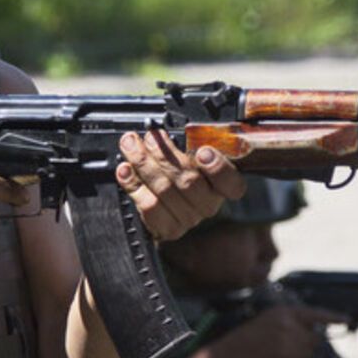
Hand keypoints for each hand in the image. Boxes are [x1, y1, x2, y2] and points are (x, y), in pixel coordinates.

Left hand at [114, 129, 244, 240]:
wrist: (169, 211)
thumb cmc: (181, 174)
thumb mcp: (190, 155)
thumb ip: (188, 144)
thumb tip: (165, 130)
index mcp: (222, 186)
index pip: (232, 183)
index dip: (218, 168)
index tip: (203, 151)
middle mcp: (208, 204)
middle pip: (188, 181)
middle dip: (164, 155)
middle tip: (150, 137)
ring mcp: (188, 219)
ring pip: (164, 190)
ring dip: (143, 163)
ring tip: (130, 145)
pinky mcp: (167, 228)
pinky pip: (148, 205)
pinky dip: (133, 183)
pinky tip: (125, 169)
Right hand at [211, 306, 342, 357]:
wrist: (236, 353)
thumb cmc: (252, 335)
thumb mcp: (271, 318)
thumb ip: (293, 321)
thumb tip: (316, 334)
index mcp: (285, 313)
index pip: (315, 314)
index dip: (333, 317)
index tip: (347, 320)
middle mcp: (290, 327)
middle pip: (313, 338)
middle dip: (305, 342)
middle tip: (286, 344)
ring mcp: (290, 344)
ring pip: (308, 352)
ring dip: (299, 354)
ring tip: (278, 352)